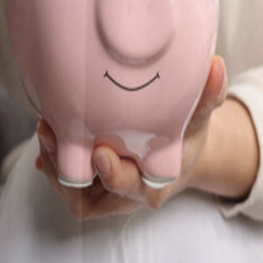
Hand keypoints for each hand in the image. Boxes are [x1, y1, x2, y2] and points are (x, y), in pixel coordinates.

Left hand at [35, 56, 227, 220]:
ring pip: (72, 192)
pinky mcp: (89, 185)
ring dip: (54, 164)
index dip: (115, 176)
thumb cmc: (186, 134)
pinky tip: (46, 135)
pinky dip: (52, 162)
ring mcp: (105, 194)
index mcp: (155, 183)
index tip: (102, 154)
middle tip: (53, 135)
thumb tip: (217, 65)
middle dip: (67, 170)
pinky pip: (65, 182)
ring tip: (45, 129)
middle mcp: (127, 195)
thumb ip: (207, 95)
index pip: (133, 187)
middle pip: (90, 196)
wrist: (178, 151)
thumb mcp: (199, 117)